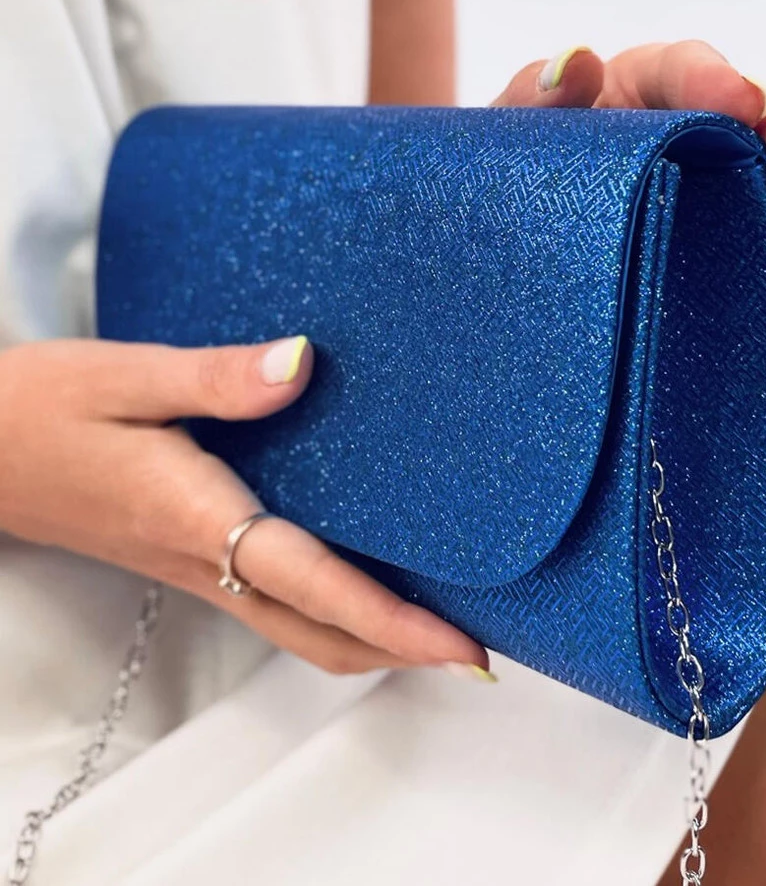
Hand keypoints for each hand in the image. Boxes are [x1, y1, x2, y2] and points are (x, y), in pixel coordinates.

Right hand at [0, 337, 488, 675]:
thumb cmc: (40, 407)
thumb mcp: (125, 374)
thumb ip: (217, 376)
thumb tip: (302, 362)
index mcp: (191, 513)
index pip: (310, 581)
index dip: (390, 618)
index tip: (456, 642)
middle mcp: (199, 555)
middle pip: (314, 632)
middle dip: (398, 650)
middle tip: (475, 647)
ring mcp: (191, 565)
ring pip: (294, 628)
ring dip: (368, 638)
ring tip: (434, 623)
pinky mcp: (184, 555)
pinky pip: (270, 602)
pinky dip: (329, 610)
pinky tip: (358, 579)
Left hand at [491, 41, 765, 237]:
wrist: (488, 235)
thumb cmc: (504, 164)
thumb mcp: (508, 126)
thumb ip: (534, 96)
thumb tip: (576, 61)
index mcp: (628, 89)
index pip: (676, 71)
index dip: (712, 81)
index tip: (738, 101)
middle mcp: (673, 131)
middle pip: (736, 121)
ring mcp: (691, 184)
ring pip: (753, 174)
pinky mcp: (697, 234)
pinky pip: (742, 226)